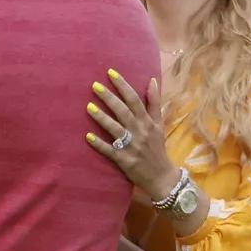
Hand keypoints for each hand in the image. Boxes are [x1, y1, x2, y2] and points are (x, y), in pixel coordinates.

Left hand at [86, 71, 177, 198]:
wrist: (162, 177)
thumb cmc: (157, 147)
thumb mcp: (160, 124)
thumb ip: (154, 102)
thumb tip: (151, 79)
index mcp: (148, 122)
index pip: (135, 100)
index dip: (123, 86)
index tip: (110, 73)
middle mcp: (140, 132)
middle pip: (123, 111)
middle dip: (109, 98)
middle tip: (95, 85)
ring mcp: (132, 146)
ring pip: (115, 129)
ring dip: (102, 118)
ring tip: (88, 106)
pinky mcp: (124, 160)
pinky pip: (110, 151)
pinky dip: (99, 144)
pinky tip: (88, 136)